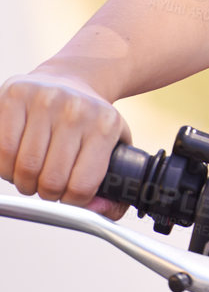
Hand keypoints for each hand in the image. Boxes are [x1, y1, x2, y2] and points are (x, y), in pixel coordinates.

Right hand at [0, 70, 131, 216]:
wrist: (71, 79)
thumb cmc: (90, 122)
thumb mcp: (114, 148)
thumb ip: (115, 190)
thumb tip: (99, 212)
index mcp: (105, 126)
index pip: (81, 187)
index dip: (72, 201)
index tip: (69, 192)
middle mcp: (76, 110)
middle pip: (50, 181)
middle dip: (46, 193)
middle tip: (47, 183)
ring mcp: (44, 99)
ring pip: (23, 169)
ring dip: (24, 181)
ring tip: (32, 171)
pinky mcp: (15, 95)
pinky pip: (2, 150)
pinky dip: (5, 166)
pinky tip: (16, 159)